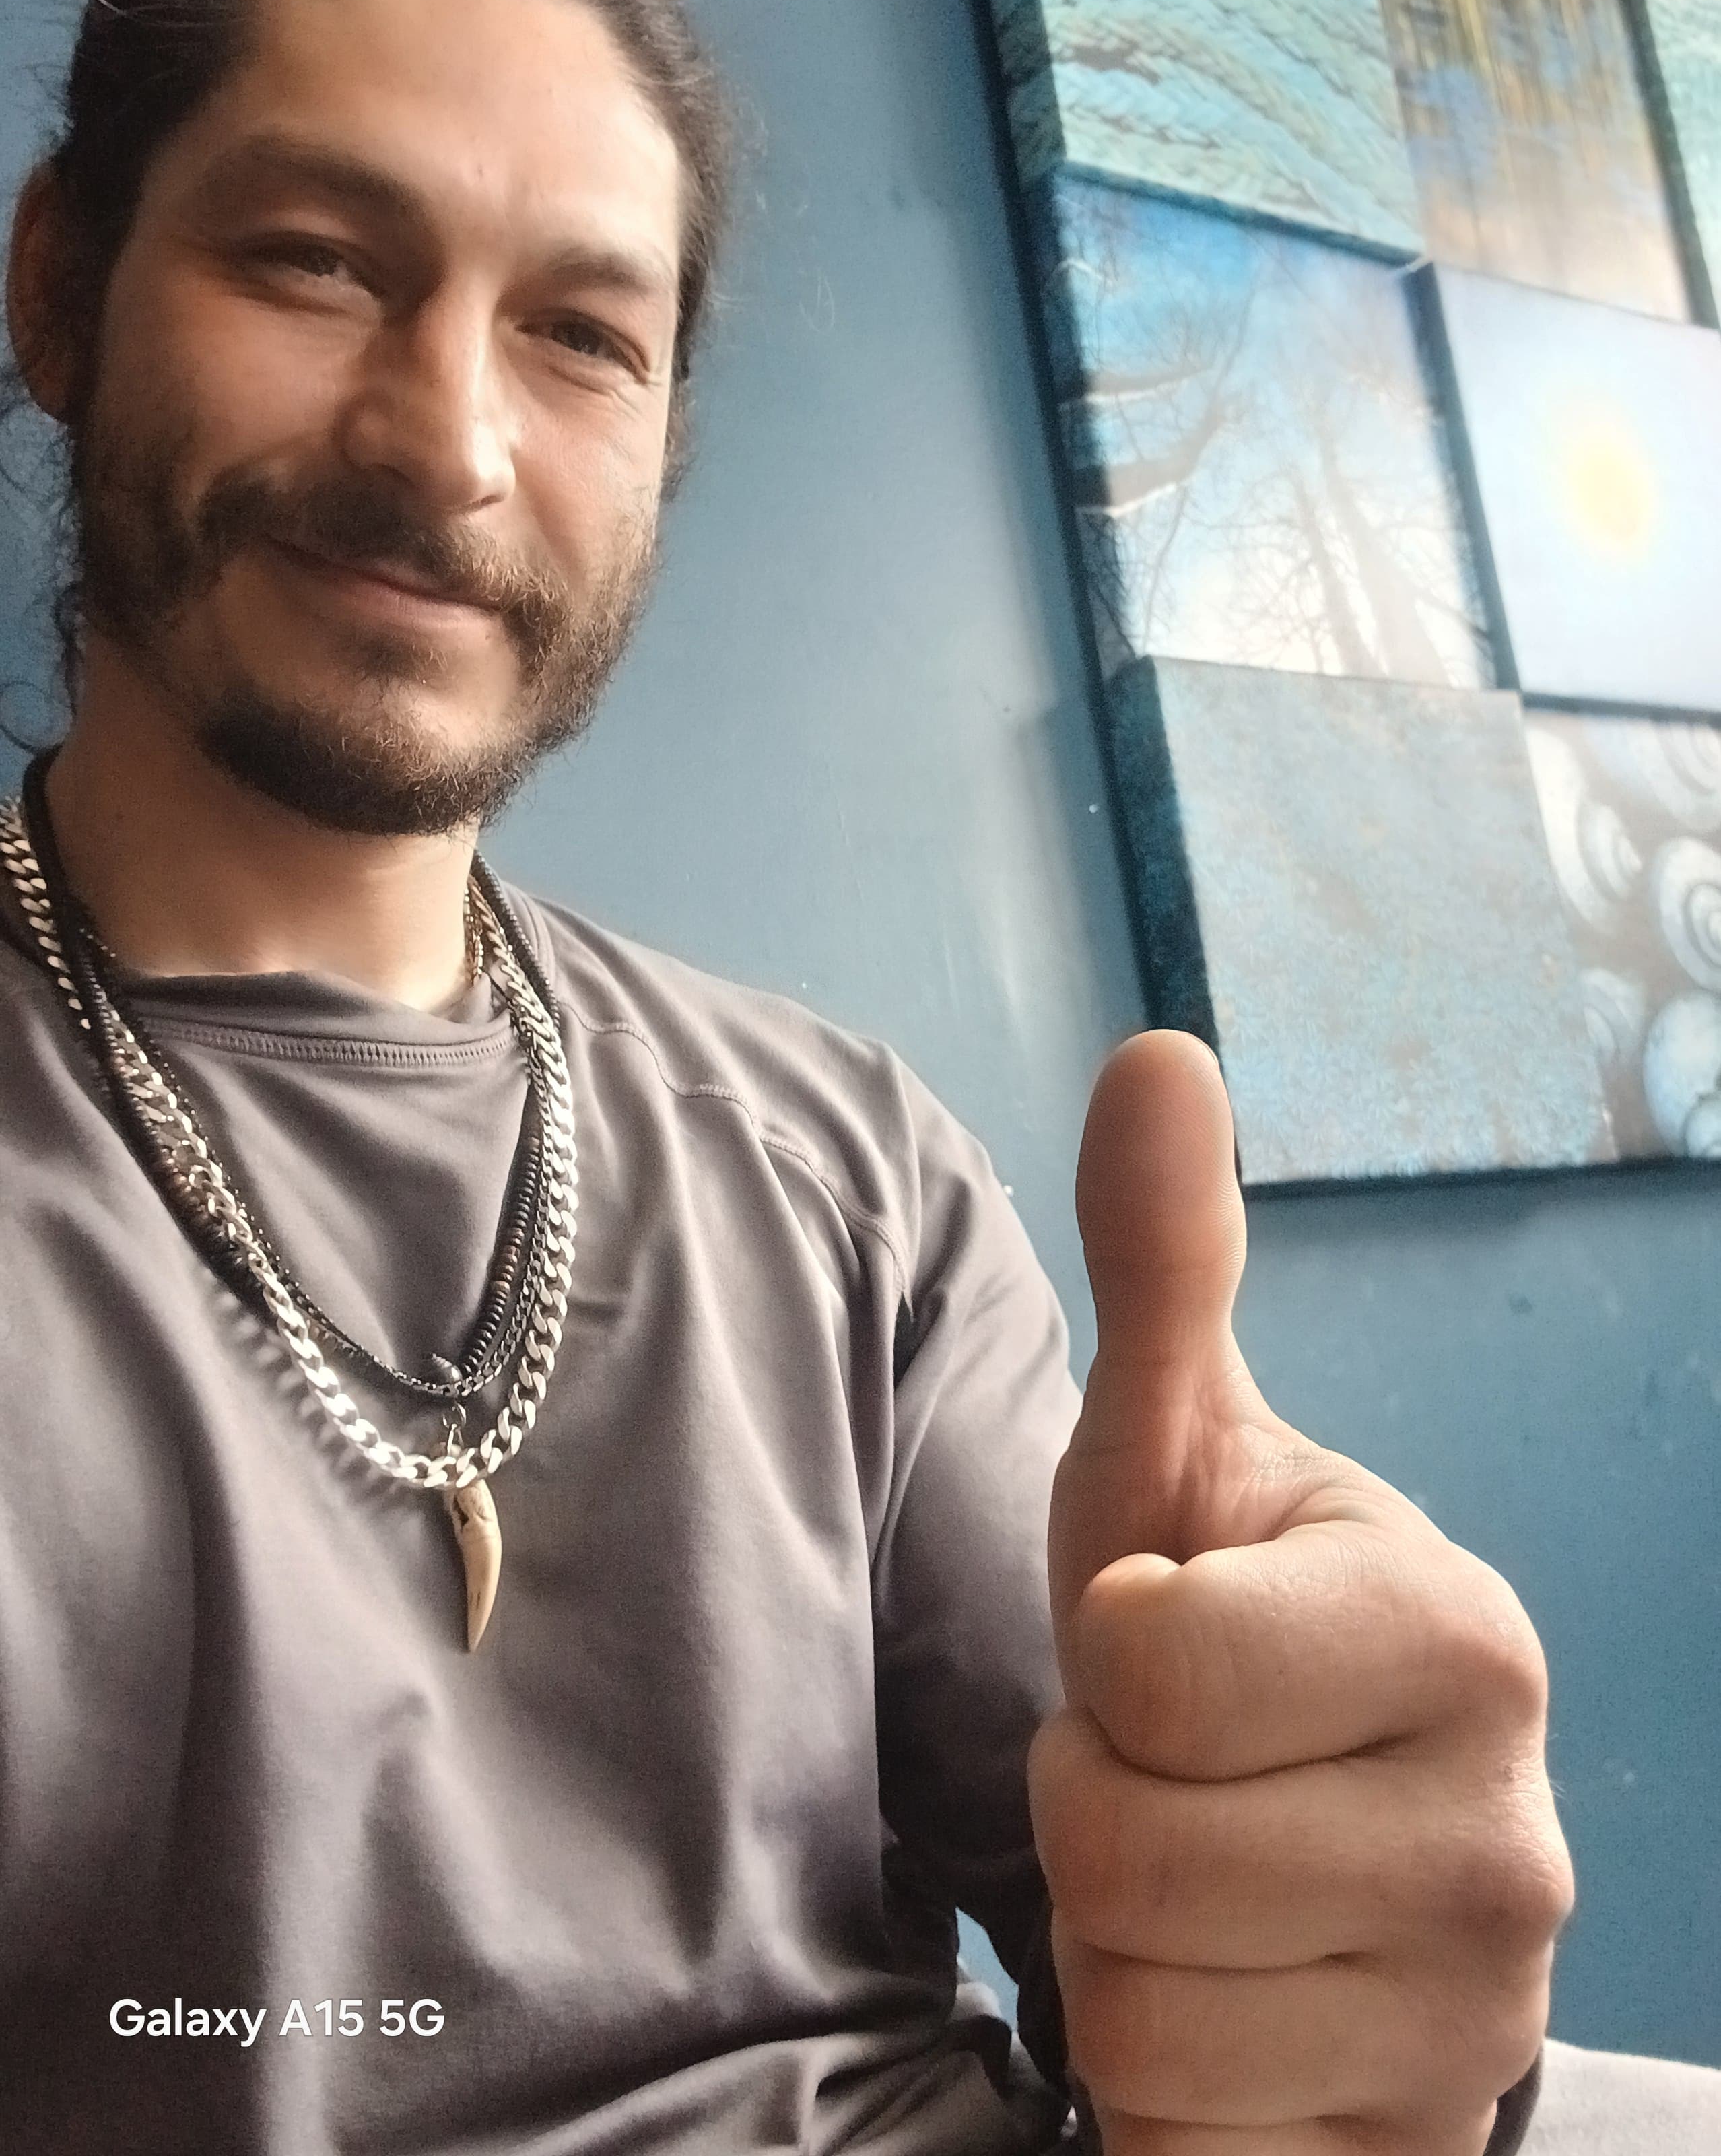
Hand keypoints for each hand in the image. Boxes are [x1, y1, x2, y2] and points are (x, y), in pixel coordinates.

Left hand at [1032, 1032, 1573, 2153]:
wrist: (1305, 1844)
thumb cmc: (1219, 1635)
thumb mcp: (1174, 1456)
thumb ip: (1166, 1264)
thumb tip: (1156, 1050)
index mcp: (1458, 1636)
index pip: (1149, 1676)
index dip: (1103, 1668)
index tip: (1165, 1656)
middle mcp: (1509, 1844)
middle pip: (1123, 1859)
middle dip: (1094, 1815)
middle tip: (1169, 1780)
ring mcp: (1477, 2027)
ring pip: (1135, 2023)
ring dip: (1116, 1952)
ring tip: (1194, 1885)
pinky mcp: (1413, 2154)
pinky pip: (1181, 2152)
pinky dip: (1162, 2094)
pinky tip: (1229, 2006)